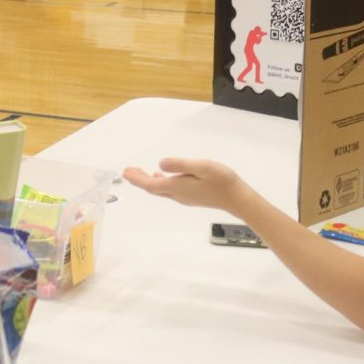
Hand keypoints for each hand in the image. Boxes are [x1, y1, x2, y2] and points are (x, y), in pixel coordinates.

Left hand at [122, 158, 249, 212]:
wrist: (238, 199)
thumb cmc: (222, 181)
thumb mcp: (201, 167)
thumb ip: (180, 165)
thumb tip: (159, 164)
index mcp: (177, 187)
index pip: (151, 185)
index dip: (137, 179)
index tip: (125, 172)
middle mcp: (178, 194)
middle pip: (153, 188)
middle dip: (139, 180)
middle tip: (127, 171)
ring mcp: (185, 197)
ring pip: (161, 190)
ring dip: (149, 181)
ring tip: (139, 173)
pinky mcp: (192, 197)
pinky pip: (169, 190)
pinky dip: (160, 183)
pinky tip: (162, 177)